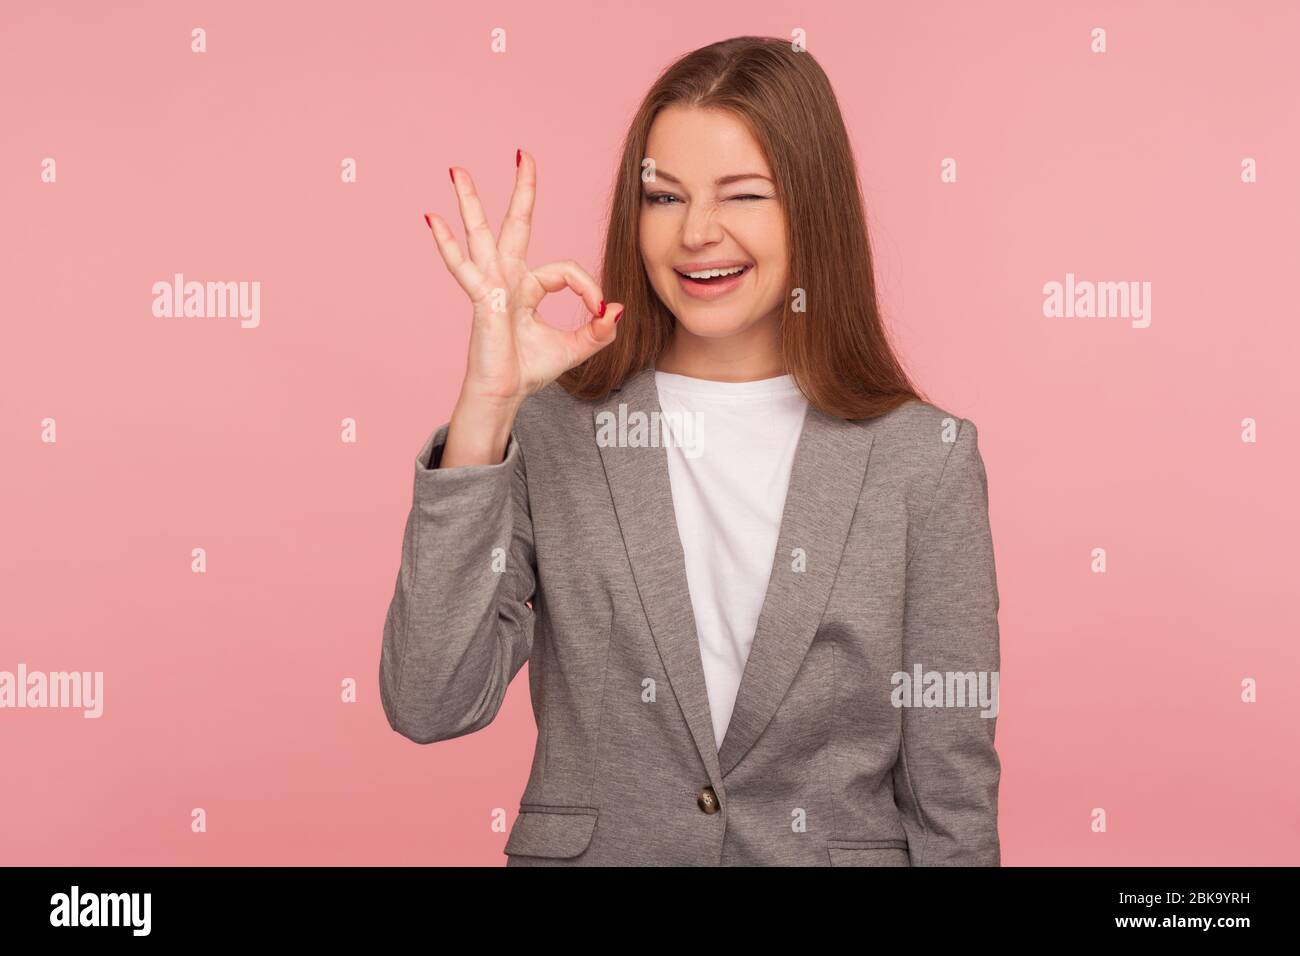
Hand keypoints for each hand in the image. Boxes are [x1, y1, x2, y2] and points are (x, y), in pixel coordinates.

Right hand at [426, 150, 623, 407]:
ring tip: (457, 171)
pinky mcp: (481, 298)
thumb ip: (599, 329)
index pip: (565, 270)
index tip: (599, 311)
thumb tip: (617, 309)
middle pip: (516, 224)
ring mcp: (491, 285)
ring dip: (470, 201)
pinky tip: (431, 220)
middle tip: (523, 154)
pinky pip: (463, 267)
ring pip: (481, 234)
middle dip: (522, 189)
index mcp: (529, 286)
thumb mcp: (577, 347)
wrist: (505, 394)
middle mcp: (508, 278)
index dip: (588, 288)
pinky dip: (446, 244)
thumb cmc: (530, 370)